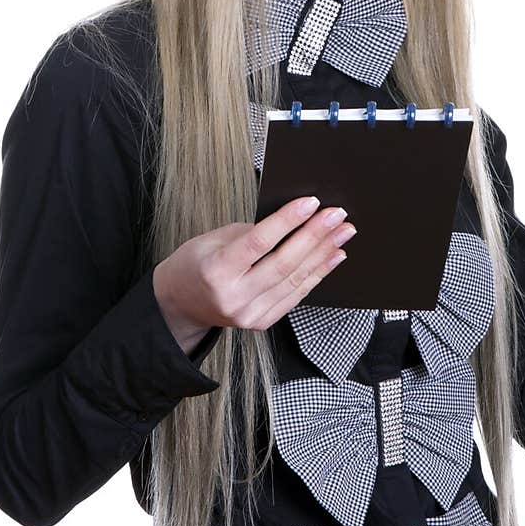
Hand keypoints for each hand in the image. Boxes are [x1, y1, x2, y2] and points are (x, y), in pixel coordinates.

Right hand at [152, 196, 356, 348]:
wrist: (181, 303)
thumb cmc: (196, 264)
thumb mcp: (212, 239)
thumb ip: (251, 232)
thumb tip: (294, 221)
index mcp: (217, 271)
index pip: (259, 241)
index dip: (288, 220)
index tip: (311, 202)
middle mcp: (234, 297)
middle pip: (284, 263)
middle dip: (315, 236)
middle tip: (337, 215)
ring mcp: (249, 314)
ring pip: (295, 281)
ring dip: (323, 254)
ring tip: (343, 233)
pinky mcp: (262, 323)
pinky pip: (296, 296)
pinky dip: (317, 274)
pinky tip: (332, 257)